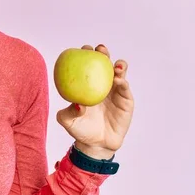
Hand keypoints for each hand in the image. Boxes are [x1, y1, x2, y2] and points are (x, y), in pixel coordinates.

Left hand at [56, 44, 134, 159]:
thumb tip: (77, 104)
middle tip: (99, 50)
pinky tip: (119, 80)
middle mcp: (102, 84)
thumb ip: (68, 112)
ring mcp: (115, 91)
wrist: (96, 144)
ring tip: (115, 66)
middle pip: (104, 64)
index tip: (82, 50)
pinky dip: (123, 82)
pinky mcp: (126, 100)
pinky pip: (125, 89)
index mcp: (87, 84)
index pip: (86, 65)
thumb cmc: (80, 129)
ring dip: (119, 66)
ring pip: (119, 73)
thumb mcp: (68, 121)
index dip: (85, 55)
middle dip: (102, 53)